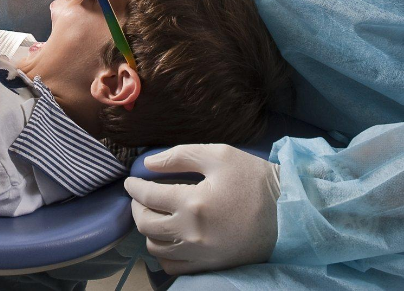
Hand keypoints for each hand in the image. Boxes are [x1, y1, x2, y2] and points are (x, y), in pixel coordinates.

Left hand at [123, 144, 280, 274]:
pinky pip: (173, 267)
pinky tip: (168, 239)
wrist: (291, 213)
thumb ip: (180, 156)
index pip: (147, 196)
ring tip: (153, 216)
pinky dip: (163, 253)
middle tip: (140, 197)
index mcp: (192, 203)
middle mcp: (191, 232)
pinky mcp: (211, 266)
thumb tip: (148, 163)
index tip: (131, 181)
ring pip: (155, 248)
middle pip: (145, 224)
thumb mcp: (219, 155)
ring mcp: (201, 253)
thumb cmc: (256, 180)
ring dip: (148, 231)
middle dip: (137, 208)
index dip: (133, 187)